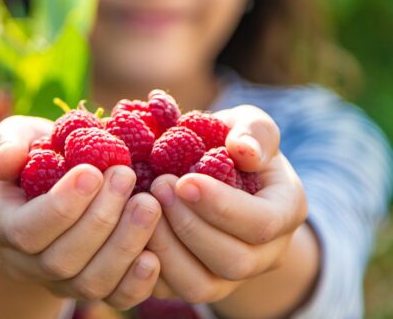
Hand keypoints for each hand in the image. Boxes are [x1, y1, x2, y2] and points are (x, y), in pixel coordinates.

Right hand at [0, 116, 161, 309]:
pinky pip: (115, 297)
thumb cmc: (35, 155)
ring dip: (124, 245)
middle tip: (126, 176)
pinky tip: (154, 254)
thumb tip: (8, 159)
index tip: (93, 171)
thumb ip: (2, 145)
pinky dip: (137, 283)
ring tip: (149, 204)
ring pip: (91, 282)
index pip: (28, 230)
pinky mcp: (96, 285)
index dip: (62, 206)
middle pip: (62, 260)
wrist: (53, 186)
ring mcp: (63, 280)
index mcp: (5, 225)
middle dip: (100, 219)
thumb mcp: (14, 139)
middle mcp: (30, 262)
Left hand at [146, 105, 307, 302]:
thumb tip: (243, 151)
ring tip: (143, 206)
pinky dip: (148, 264)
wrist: (218, 174)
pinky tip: (132, 227)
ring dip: (167, 247)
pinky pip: (172, 291)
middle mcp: (264, 253)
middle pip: (234, 261)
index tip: (185, 181)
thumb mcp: (249, 125)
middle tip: (158, 186)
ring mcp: (231, 276)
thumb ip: (254, 131)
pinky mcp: (197, 282)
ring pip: (201, 287)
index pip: (262, 224)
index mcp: (285, 211)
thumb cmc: (233, 145)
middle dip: (190, 225)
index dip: (222, 206)